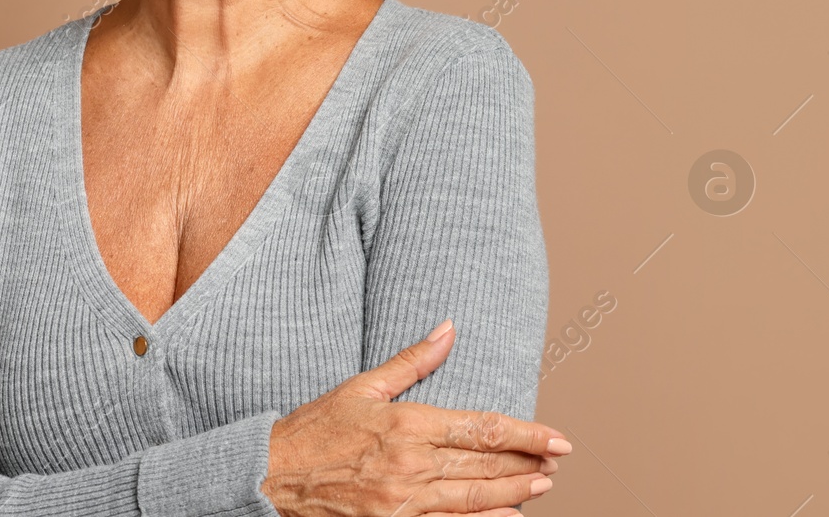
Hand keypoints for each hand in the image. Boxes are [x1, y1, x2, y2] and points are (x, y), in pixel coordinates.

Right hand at [260, 319, 569, 516]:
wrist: (270, 476)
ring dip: (512, 494)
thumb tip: (448, 329)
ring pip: (472, 500)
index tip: (557, 438)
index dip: (526, 434)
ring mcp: (402, 502)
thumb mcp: (362, 386)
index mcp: (408, 424)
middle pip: (485, 466)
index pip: (482, 429)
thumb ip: (412, 361)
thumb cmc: (314, 430)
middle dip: (526, 464)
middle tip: (557, 462)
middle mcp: (411, 464)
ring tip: (541, 488)